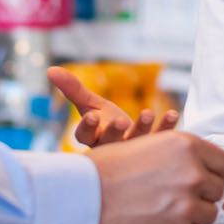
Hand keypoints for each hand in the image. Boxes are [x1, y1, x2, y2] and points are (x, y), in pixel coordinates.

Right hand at [48, 65, 178, 145]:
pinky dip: (166, 127)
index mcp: (93, 138)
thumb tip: (50, 69)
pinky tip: (173, 114)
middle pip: (110, 143)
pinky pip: (160, 140)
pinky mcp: (153, 153)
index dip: (88, 127)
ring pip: (136, 143)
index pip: (85, 135)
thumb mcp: (90, 105)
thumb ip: (73, 89)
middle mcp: (111, 150)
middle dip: (115, 132)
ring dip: (143, 128)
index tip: (91, 116)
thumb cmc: (106, 124)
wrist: (131, 149)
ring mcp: (132, 154)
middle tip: (120, 121)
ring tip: (148, 112)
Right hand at [87, 129, 223, 223]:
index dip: (213, 172)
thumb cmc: (108, 168)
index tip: (202, 178)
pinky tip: (159, 223)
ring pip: (209, 214)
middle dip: (201, 194)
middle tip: (176, 195)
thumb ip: (180, 154)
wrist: (82, 195)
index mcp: (187, 144)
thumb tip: (205, 168)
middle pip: (218, 189)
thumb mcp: (149, 144)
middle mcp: (193, 172)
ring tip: (164, 209)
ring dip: (192, 214)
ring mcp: (187, 204)